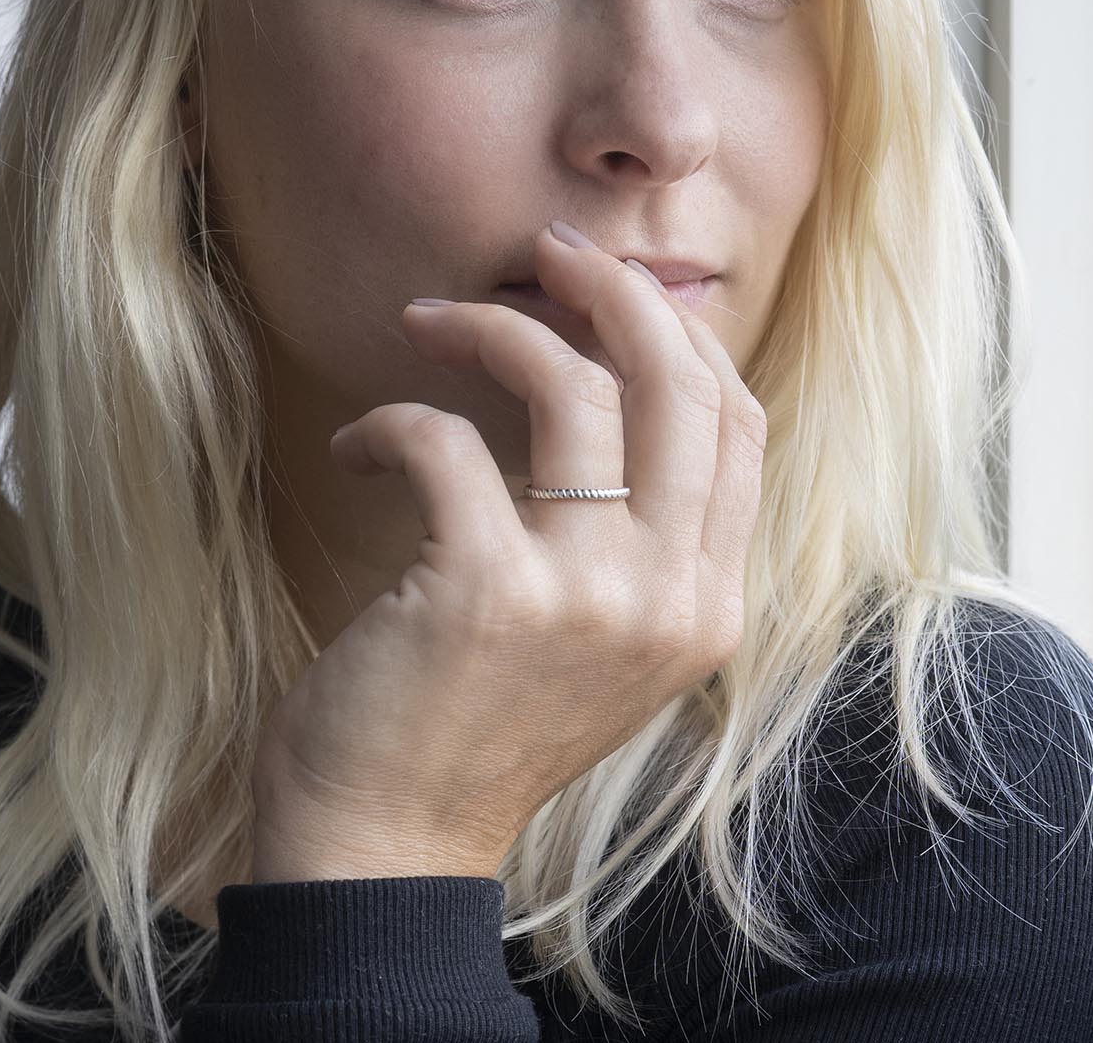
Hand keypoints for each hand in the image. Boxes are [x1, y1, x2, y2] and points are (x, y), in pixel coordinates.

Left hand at [249, 221, 765, 879]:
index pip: (737, 424)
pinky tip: (355, 444)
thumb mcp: (597, 637)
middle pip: (679, 383)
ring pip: (575, 387)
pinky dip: (389, 420)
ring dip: (490, 329)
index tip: (613, 289)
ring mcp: (588, 597)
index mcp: (707, 604)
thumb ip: (632, 534)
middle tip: (545, 250)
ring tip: (424, 322)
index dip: (680, 334)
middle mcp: (669, 598)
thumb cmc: (477, 722)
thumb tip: (613, 386)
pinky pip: (445, 440)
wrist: (389, 843)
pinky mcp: (487, 590)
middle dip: (613, 289)